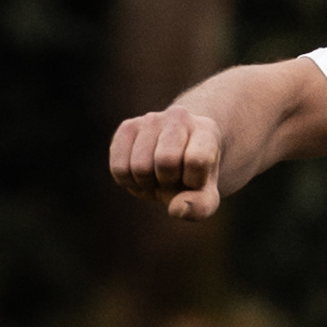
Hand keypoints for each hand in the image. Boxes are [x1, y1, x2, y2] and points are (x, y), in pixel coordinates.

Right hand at [109, 105, 225, 219]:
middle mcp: (179, 117)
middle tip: (173, 180)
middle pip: (166, 161)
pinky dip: (129, 182)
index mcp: (206, 131)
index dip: (193, 181)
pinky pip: (119, 168)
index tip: (195, 179)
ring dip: (147, 184)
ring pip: (140, 166)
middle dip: (168, 182)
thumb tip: (177, 209)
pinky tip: (141, 175)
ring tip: (157, 178)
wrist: (178, 154)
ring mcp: (151, 119)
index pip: (197, 160)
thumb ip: (200, 206)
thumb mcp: (206, 195)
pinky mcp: (127, 127)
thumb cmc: (194, 176)